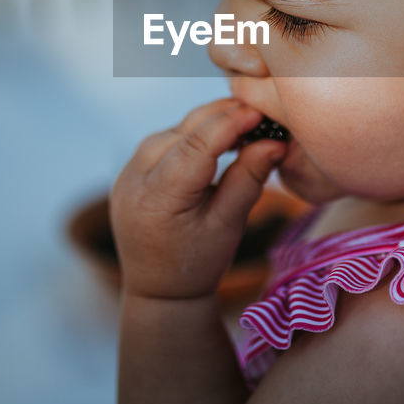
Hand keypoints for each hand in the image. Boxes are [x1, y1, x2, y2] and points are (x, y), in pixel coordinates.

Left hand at [109, 98, 288, 300]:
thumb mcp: (229, 225)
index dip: (231, 122)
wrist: (159, 290)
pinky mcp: (130, 171)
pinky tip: (218, 138)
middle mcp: (134, 178)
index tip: (263, 112)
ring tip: (246, 125)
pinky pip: (164, 141)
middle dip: (224, 116)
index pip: (197, 144)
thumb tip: (275, 141)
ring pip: (174, 130)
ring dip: (208, 124)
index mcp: (158, 197)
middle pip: (184, 130)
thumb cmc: (198, 263)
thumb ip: (248, 179)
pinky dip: (192, 135)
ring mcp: (127, 172)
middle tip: (263, 114)